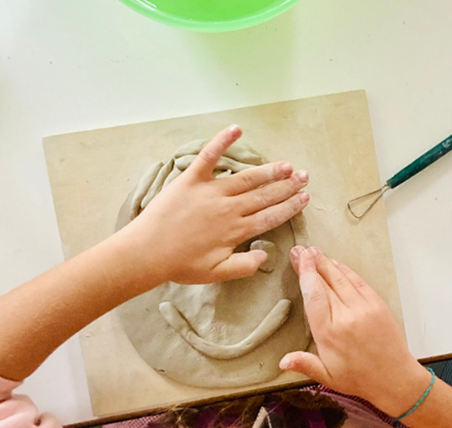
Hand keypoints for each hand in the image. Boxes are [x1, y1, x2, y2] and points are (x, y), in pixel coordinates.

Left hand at [111, 125, 309, 284]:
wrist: (147, 252)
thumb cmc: (179, 265)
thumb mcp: (216, 273)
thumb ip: (244, 266)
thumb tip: (266, 255)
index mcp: (236, 230)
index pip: (270, 216)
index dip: (290, 207)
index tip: (304, 199)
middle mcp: (228, 207)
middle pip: (264, 195)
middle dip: (287, 186)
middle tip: (304, 177)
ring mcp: (211, 191)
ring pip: (247, 178)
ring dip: (269, 170)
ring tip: (287, 166)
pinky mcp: (191, 179)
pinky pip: (209, 156)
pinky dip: (222, 141)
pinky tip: (236, 128)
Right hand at [279, 246, 431, 416]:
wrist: (394, 379)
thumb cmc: (359, 378)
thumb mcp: (327, 376)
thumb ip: (304, 364)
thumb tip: (282, 361)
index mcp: (329, 334)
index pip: (313, 296)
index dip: (306, 274)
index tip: (299, 259)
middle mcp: (346, 317)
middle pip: (325, 283)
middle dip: (311, 263)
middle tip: (300, 249)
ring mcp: (364, 309)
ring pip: (341, 278)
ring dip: (327, 263)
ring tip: (314, 251)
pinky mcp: (377, 305)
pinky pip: (359, 282)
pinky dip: (346, 270)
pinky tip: (335, 263)